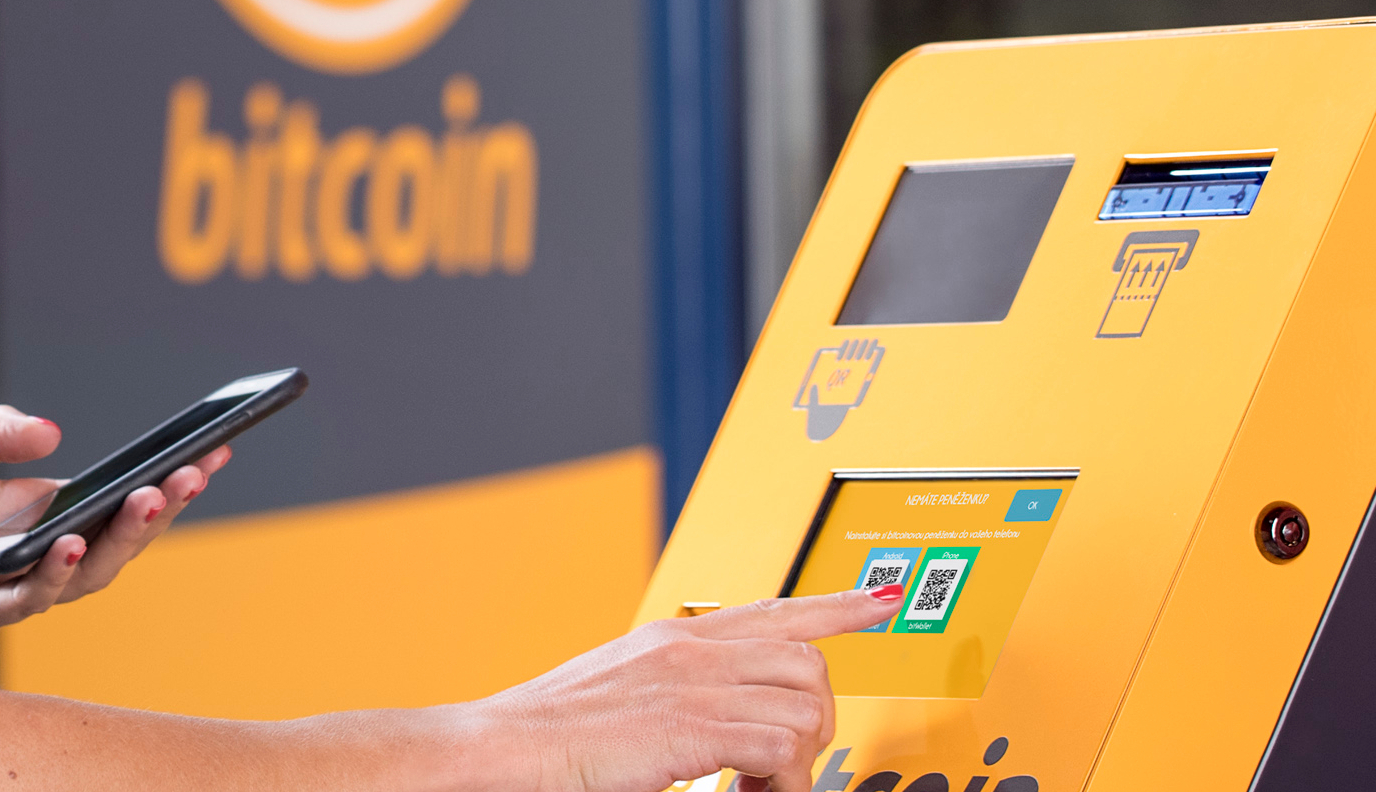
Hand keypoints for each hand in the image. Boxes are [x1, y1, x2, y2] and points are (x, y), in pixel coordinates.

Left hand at [0, 405, 230, 639]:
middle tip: (195, 473)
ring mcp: (11, 586)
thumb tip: (55, 436)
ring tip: (150, 499)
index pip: (114, 499)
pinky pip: (30, 598)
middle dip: (162, 510)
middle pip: (117, 541)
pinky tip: (66, 540)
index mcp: (34, 511)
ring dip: (123, 539)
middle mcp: (32, 552)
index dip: (164, 480)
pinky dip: (54, 571)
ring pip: (88, 576)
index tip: (211, 450)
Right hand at [438, 586, 896, 791]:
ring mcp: (690, 682)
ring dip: (798, 757)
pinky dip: (780, 782)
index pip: (776, 608)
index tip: (881, 602)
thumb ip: (677, 690)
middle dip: (817, 718)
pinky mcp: (689, 725)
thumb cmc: (547, 736)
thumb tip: (724, 720)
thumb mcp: (622, 693)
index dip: (838, 605)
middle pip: (809, 661)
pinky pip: (782, 748)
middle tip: (784, 764)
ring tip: (758, 786)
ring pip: (805, 703)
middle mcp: (689, 648)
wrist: (494, 750)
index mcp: (673, 637)